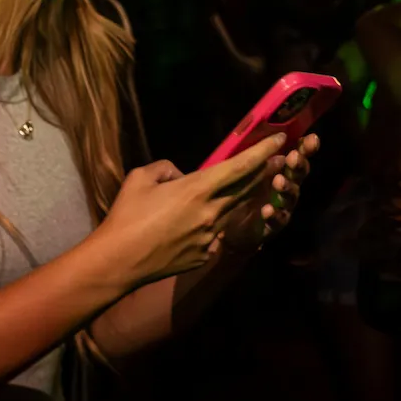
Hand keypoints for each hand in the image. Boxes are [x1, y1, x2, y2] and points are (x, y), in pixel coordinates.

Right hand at [97, 134, 288, 288]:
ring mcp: (211, 238)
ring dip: (243, 197)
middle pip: (246, 189)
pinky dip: (211, 224)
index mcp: (196, 190)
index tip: (280, 139)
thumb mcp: (140, 178)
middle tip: (280, 160)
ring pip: (232, 212)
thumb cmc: (126, 216)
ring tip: (249, 186)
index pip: (240, 166)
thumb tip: (181, 176)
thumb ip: (165, 169)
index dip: (262, 152)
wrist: (120, 260)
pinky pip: (214, 234)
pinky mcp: (204, 255)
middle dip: (265, 173)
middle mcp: (211, 213)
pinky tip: (193, 225)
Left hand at [220, 134, 318, 250]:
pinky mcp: (271, 227)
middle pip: (298, 174)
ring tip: (278, 181)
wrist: (225, 228)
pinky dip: (275, 215)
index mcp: (276, 169)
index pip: (295, 155)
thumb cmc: (234, 192)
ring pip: (290, 196)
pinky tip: (267, 209)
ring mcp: (280, 207)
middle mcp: (283, 187)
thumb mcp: (239, 169)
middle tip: (293, 157)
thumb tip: (275, 136)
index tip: (312, 138)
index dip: (305, 147)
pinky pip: (277, 220)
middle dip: (298, 165)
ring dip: (286, 187)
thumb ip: (254, 154)